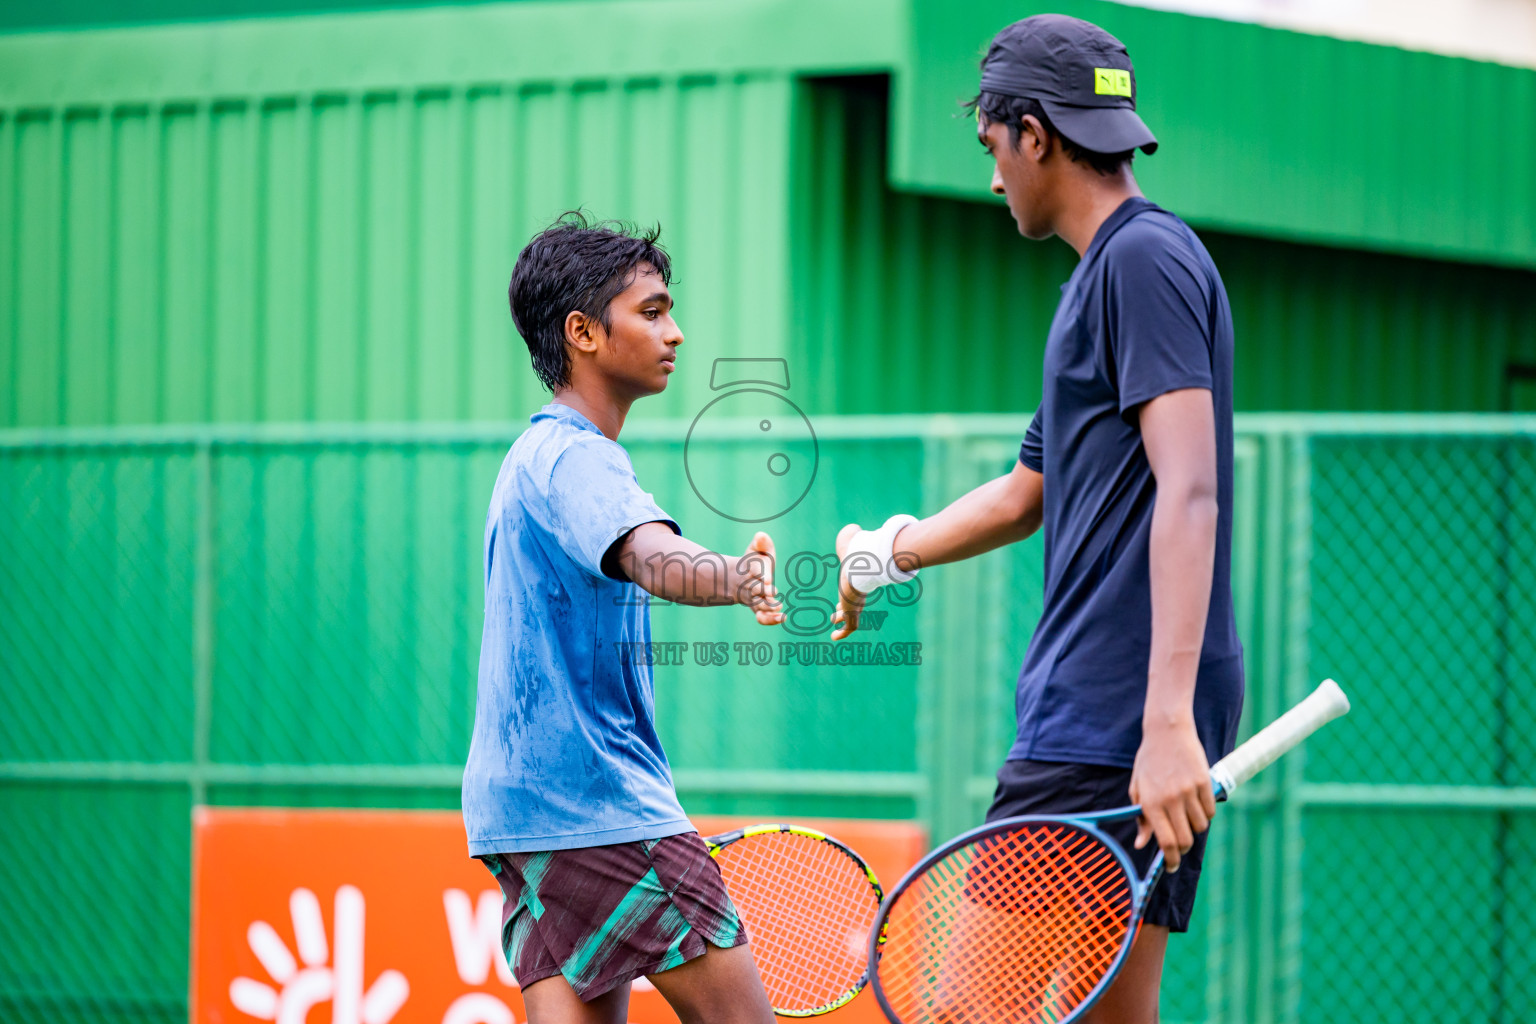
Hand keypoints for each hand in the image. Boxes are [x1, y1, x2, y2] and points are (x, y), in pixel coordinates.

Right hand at [735, 532, 783, 625]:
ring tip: (779, 607)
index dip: (760, 573)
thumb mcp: (757, 551)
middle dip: (763, 591)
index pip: (754, 570)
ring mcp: (753, 599)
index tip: (767, 578)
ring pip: (757, 605)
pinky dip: (769, 620)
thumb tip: (761, 535)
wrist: (737, 580)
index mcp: (750, 569)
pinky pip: (760, 617)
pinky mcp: (757, 609)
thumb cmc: (754, 564)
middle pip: (755, 589)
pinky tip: (783, 618)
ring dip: (767, 607)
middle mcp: (750, 585)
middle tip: (772, 592)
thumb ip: (762, 544)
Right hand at [829, 523, 866, 639]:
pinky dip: (843, 633)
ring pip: (851, 616)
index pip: (854, 588)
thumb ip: (853, 534)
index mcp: (857, 579)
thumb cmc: (855, 553)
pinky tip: (835, 637)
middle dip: (844, 609)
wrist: (861, 567)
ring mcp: (856, 604)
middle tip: (836, 614)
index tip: (842, 592)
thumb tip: (855, 529)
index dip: (848, 591)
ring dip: (843, 620)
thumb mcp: (852, 540)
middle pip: (853, 603)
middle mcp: (858, 593)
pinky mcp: (853, 613)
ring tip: (834, 622)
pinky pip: (850, 628)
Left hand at [1128, 717, 1214, 872]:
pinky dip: (1205, 814)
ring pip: (1200, 827)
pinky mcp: (1205, 783)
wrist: (1167, 731)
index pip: (1166, 842)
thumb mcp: (1138, 788)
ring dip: (1194, 827)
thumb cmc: (1149, 761)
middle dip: (1182, 847)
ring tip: (1185, 815)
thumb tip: (1141, 843)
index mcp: (1151, 803)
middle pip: (1185, 840)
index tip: (1171, 867)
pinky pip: (1210, 811)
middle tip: (1178, 843)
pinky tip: (1196, 804)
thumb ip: (1140, 817)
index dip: (1171, 860)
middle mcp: (1171, 799)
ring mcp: (1189, 791)